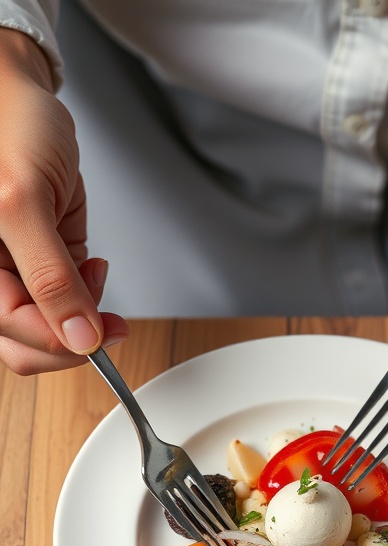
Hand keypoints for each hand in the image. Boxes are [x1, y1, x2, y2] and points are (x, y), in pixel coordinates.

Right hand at [0, 30, 128, 373]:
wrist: (20, 93)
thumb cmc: (7, 125)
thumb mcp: (24, 201)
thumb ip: (51, 277)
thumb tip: (78, 336)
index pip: (13, 332)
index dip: (59, 341)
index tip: (99, 337)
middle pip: (26, 343)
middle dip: (72, 338)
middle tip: (110, 325)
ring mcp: (18, 274)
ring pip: (49, 330)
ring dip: (83, 317)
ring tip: (95, 277)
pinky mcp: (43, 265)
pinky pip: (67, 302)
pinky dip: (88, 295)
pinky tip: (93, 267)